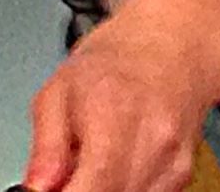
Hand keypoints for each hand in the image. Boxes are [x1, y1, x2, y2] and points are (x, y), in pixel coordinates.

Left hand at [22, 9, 219, 191]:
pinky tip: (115, 167)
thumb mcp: (59, 89)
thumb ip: (46, 146)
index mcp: (116, 116)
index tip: (53, 188)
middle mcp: (153, 142)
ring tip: (91, 165)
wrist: (172, 42)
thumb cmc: (114, 60)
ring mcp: (173, 161)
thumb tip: (37, 189)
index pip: (92, 189)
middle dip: (82, 190)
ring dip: (104, 191)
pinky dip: (123, 189)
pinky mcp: (182, 175)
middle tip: (66, 175)